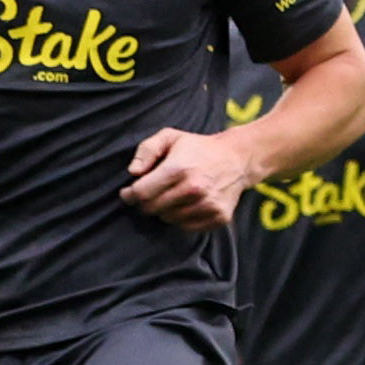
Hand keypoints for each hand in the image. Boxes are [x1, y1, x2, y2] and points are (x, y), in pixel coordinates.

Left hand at [121, 127, 256, 229]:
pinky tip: (186, 204)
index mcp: (178, 168)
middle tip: (150, 194)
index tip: (128, 193)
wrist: (237, 158)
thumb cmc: (198, 147)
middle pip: (152, 208)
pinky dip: (181, 218)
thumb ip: (146, 150)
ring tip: (173, 195)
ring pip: (168, 219)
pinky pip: (186, 227)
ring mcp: (208, 205)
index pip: (142, 193)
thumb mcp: (170, 137)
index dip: (130, 194)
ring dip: (164, 210)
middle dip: (145, 202)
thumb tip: (133, 173)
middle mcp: (194, 189)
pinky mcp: (218, 217)